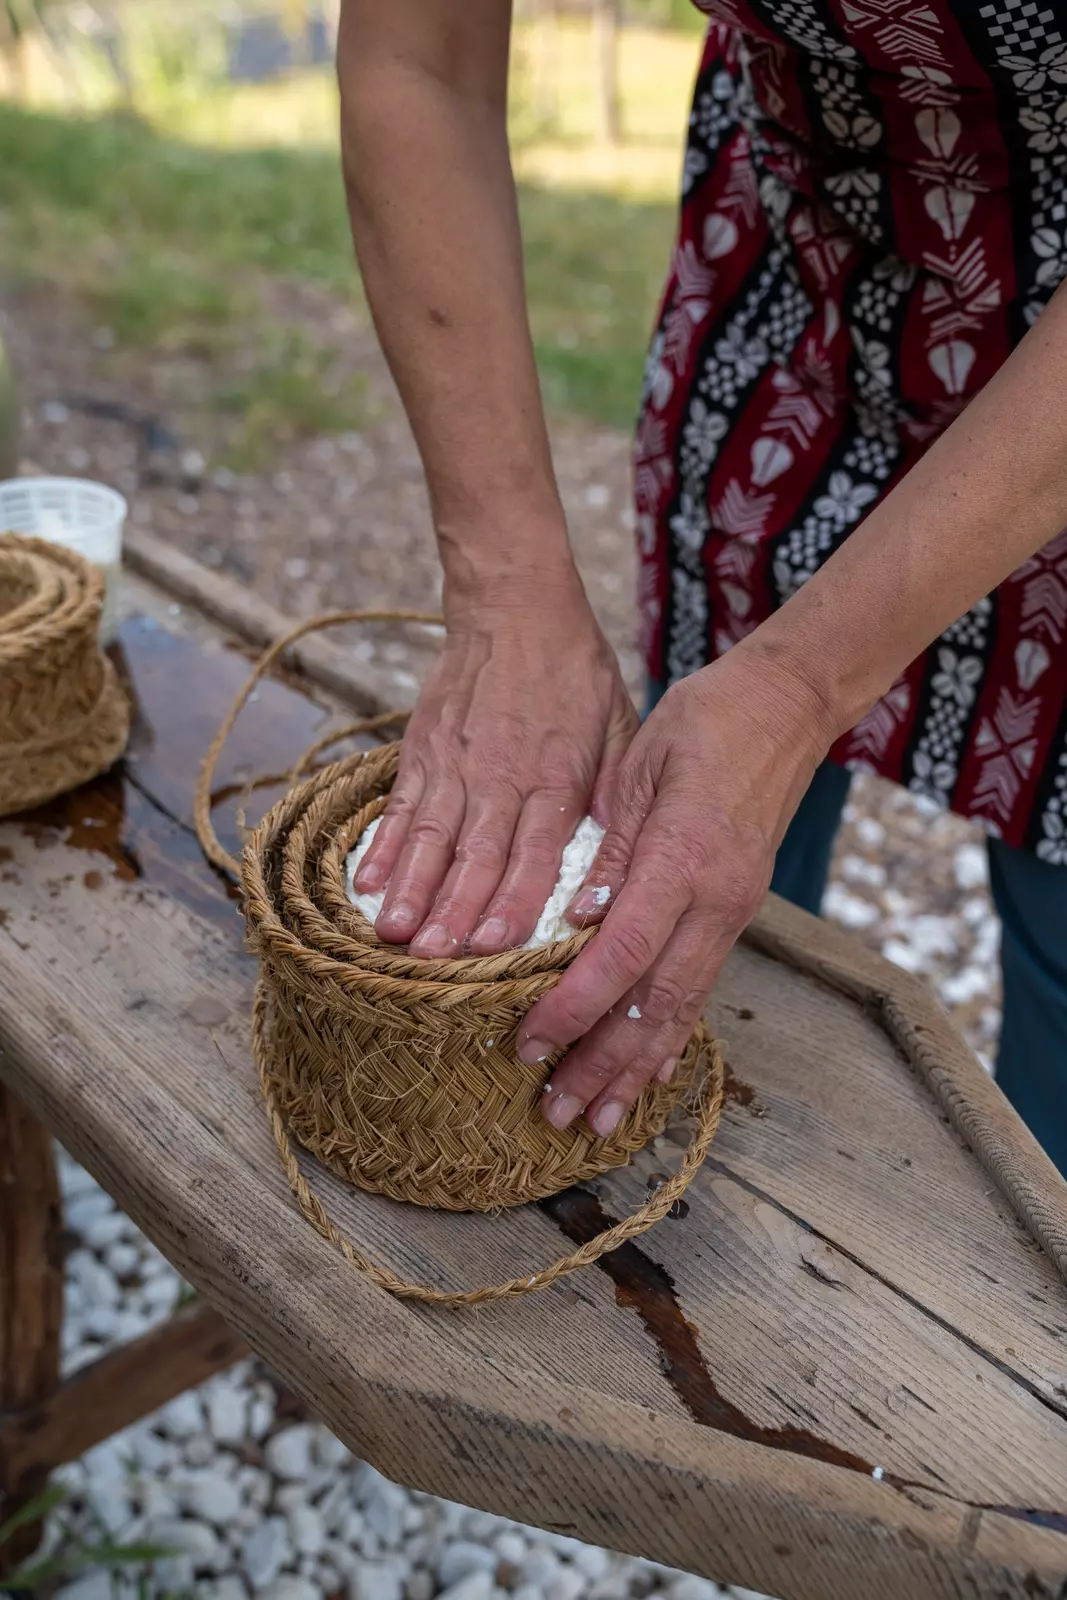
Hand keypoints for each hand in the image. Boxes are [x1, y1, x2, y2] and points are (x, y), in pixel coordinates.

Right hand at [352, 568, 637, 955]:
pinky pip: (399, 805)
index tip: (493, 947)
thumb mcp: (619, 727)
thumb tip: (617, 863)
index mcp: (554, 776)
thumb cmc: (576, 672)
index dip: (513, 901)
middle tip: (433, 960)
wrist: (516, 605)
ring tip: (393, 934)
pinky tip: (366, 886)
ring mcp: (455, 764)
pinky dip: (381, 847)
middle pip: (474, 855)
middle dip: (453, 911)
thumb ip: (616, 794)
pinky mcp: (422, 749)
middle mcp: (501, 775)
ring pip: (429, 837)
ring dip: (410, 889)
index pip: (534, 852)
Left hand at [517, 642, 834, 1136]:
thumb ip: (612, 849)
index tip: (528, 1045)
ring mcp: (734, 910)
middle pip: (655, 1005)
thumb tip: (578, 920)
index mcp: (684, 860)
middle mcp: (717, 900)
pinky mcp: (737, 909)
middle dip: (602, 1065)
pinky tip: (652, 1071)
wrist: (787, 705)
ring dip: (638, 1068)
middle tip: (556, 1114)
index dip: (573, 1008)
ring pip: (683, 1008)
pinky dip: (674, 1035)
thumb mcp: (641, 766)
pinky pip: (702, 985)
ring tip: (600, 1120)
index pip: (621, 955)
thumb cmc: (705, 720)